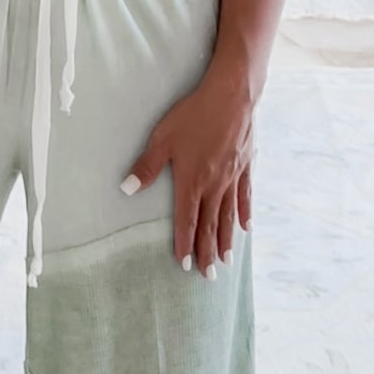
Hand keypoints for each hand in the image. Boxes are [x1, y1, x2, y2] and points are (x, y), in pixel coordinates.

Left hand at [120, 67, 258, 277]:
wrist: (232, 96)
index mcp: (192, 182)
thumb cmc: (194, 115)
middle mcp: (214, 186)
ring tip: (226, 261)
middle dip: (208, 252)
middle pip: (210, 225)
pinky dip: (244, 213)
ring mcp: (233, 177)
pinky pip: (245, 196)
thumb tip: (127, 189)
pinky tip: (246, 228)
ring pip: (228, 216)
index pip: (187, 221)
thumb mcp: (163, 138)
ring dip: (227, 240)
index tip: (185, 265)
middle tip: (209, 276)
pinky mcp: (246, 166)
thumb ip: (146, 166)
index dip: (185, 244)